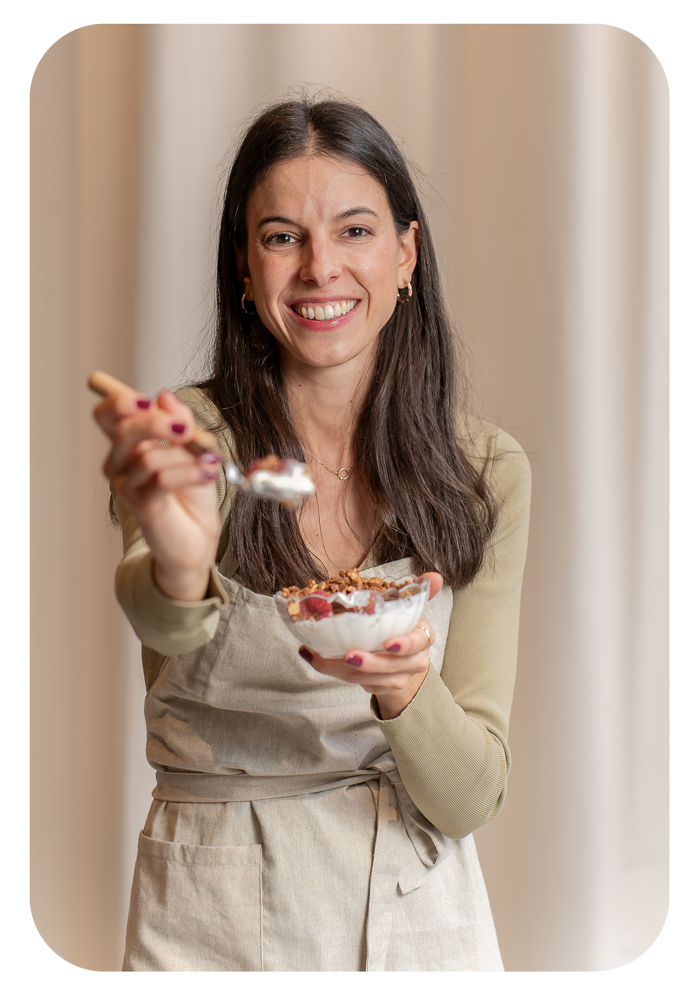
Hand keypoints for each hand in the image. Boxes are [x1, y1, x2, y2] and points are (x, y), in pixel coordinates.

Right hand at [93, 388, 221, 600]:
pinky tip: (208, 473)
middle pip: (122, 431)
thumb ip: (180, 422)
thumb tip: (165, 396)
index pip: (107, 415)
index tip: (147, 401)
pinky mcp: (142, 507)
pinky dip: (190, 473)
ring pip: (150, 457)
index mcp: (128, 443)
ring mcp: (127, 486)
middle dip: (155, 424)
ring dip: (187, 457)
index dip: (120, 403)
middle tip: (185, 428)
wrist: (198, 533)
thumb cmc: (191, 491)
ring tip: (210, 462)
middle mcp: (120, 463)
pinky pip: (162, 480)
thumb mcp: (193, 447)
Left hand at [298, 573, 443, 718]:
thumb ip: (419, 590)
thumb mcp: (410, 605)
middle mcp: (414, 661)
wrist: (405, 657)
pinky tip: (315, 658)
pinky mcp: (381, 688)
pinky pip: (359, 685)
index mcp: (422, 637)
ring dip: (344, 670)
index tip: (387, 644)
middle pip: (392, 667)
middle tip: (348, 655)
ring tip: (320, 657)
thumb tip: (436, 576)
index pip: (417, 643)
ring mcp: (399, 678)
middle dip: (370, 663)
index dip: (404, 645)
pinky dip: (335, 673)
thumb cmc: (403, 625)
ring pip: (372, 680)